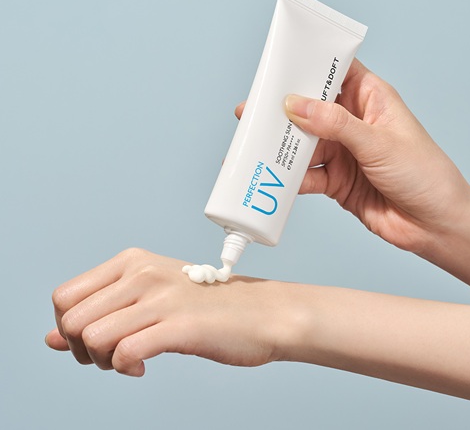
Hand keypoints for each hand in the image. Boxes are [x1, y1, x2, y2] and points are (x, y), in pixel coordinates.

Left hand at [45, 248, 291, 375]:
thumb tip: (51, 338)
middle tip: (113, 355)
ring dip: (103, 361)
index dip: (68, 328)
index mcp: (132, 261)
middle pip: (70, 320)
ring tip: (130, 359)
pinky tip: (145, 365)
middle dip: (82, 350)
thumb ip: (99, 314)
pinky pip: (125, 352)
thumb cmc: (208, 306)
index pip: (64, 296)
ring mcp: (161, 297)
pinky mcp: (179, 324)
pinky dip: (126, 367)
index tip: (97, 339)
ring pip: (91, 337)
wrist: (261, 312)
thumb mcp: (148, 299)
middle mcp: (142, 273)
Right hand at [236, 59, 469, 255]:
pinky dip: (289, 177)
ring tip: (254, 144)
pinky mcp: (335, 180)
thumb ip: (336, 124)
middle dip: (282, 110)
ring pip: (303, 143)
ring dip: (281, 145)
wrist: (434, 225)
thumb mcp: (379, 142)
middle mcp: (352, 122)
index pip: (335, 71)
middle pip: (310, 109)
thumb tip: (295, 105)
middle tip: (252, 110)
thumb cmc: (424, 174)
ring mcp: (342, 152)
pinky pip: (305, 174)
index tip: (277, 65)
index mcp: (370, 99)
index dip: (308, 65)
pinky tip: (274, 176)